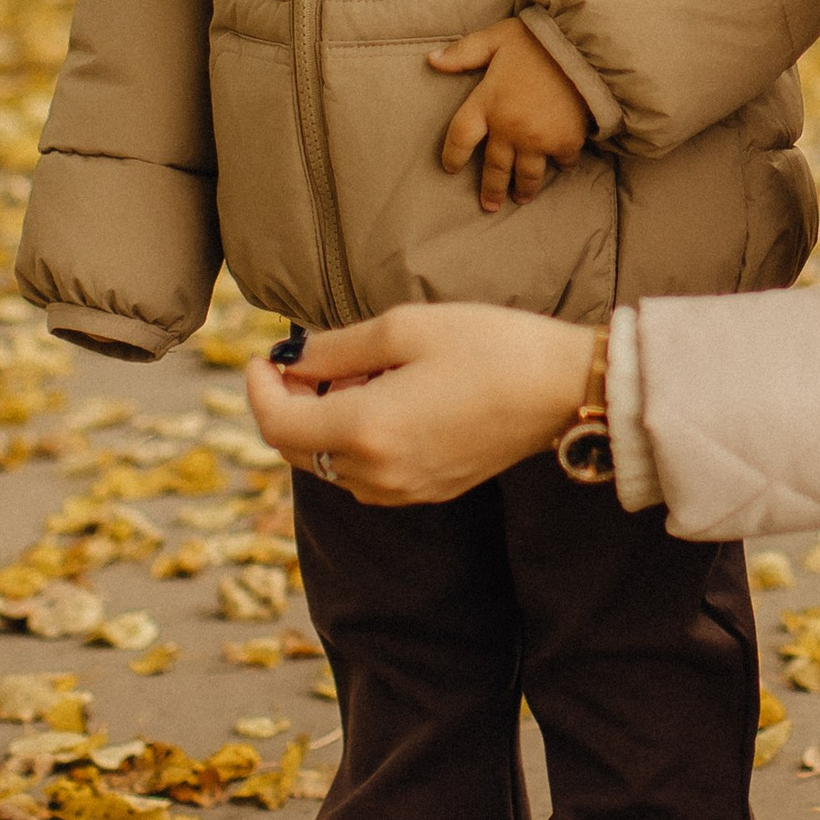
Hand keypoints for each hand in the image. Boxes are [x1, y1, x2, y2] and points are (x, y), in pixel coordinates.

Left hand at [246, 304, 598, 506]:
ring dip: (319, 425)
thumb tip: (292, 359)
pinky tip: (377, 403)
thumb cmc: (490, 346)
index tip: (261, 358)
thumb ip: (336, 347)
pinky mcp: (428, 492)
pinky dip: (352, 442)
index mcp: (366, 430)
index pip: (277, 424)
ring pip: (329, 466)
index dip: (257, 390)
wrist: (562, 389)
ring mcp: (404, 491)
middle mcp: (378, 474)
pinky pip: (364, 476)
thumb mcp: (405, 328)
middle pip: (296, 451)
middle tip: (300, 363)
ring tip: (347, 376)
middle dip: (285, 406)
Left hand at [429, 16, 592, 212]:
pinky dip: (561, 165)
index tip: (450, 168)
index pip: (459, 138)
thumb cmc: (538, 40)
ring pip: (526, 174)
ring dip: (524, 190)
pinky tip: (560, 167)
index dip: (453, 156)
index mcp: (486, 103)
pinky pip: (561, 162)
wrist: (584, 46)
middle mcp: (508, 127)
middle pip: (494, 167)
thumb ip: (464, 52)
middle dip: (491, 189)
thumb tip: (432, 60)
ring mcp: (537, 138)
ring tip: (521, 198)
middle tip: (490, 205)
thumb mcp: (496, 39)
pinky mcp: (565, 141)